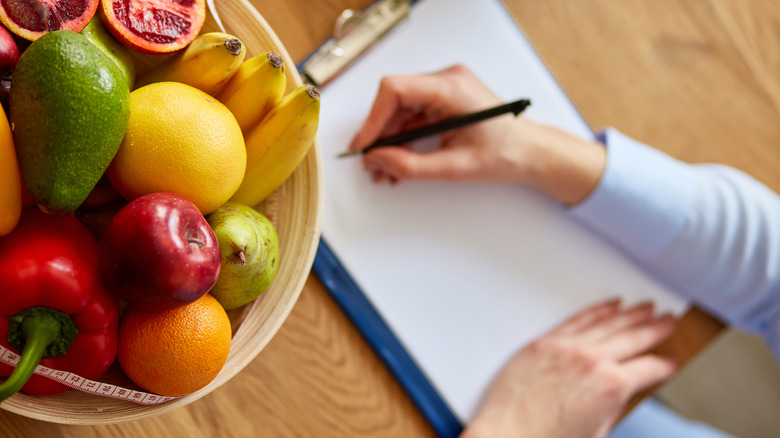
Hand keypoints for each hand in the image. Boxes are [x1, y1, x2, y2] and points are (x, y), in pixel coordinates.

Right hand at [348, 64, 606, 203]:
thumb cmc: (506, 154)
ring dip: (389, 141)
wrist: (530, 153)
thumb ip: (411, 166)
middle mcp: (447, 81)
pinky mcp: (444, 101)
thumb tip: (377, 161)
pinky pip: (413, 116)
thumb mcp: (454, 167)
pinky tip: (398, 164)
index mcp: (452, 88)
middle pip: (394, 101)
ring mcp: (445, 89)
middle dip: (380, 135)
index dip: (373, 118)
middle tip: (372, 164)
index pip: (395, 90)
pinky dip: (403, 140)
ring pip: (400, 111)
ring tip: (384, 171)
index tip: (364, 145)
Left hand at [461, 299, 676, 437]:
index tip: (670, 362)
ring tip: (648, 307)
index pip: (650, 368)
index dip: (664, 365)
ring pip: (608, 323)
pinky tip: (611, 305)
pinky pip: (578, 319)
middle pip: (634, 337)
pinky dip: (598, 310)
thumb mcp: (596, 431)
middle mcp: (593, 361)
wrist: (507, 435)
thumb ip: (613, 406)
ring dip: (632, 314)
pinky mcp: (545, 342)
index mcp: (612, 386)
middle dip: (655, 328)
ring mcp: (568, 347)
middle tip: (669, 320)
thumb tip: (623, 390)